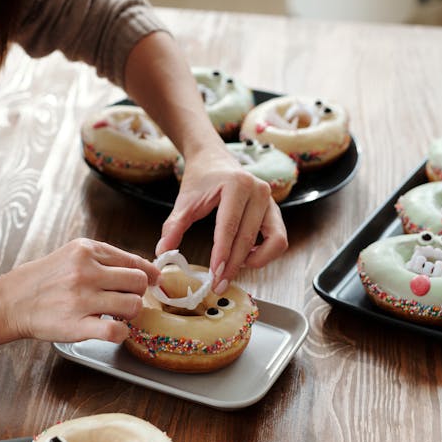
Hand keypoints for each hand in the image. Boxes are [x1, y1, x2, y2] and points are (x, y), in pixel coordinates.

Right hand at [0, 238, 159, 344]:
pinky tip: (112, 330)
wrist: (11, 301)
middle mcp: (85, 271)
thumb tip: (142, 269)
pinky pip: (116, 330)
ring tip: (116, 315)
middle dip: (138, 293)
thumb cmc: (42, 280)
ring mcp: (81, 298)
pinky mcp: (77, 324)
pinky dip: (121, 333)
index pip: (133, 260)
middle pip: (138, 282)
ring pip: (132, 305)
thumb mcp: (71, 255)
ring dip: (129, 314)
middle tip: (127, 300)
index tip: (155, 281)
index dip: (149, 274)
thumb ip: (103, 259)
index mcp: (86, 250)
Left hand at [155, 151, 287, 289]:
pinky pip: (279, 239)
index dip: (222, 253)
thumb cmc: (200, 179)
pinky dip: (266, 252)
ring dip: (256, 260)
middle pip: (248, 237)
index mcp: (237, 184)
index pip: (230, 226)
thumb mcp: (185, 201)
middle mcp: (259, 191)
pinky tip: (246, 256)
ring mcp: (271, 200)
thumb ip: (173, 227)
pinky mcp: (275, 210)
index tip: (214, 274)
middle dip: (234, 265)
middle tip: (219, 284)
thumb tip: (162, 252)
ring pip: (274, 241)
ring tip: (234, 266)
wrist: (214, 158)